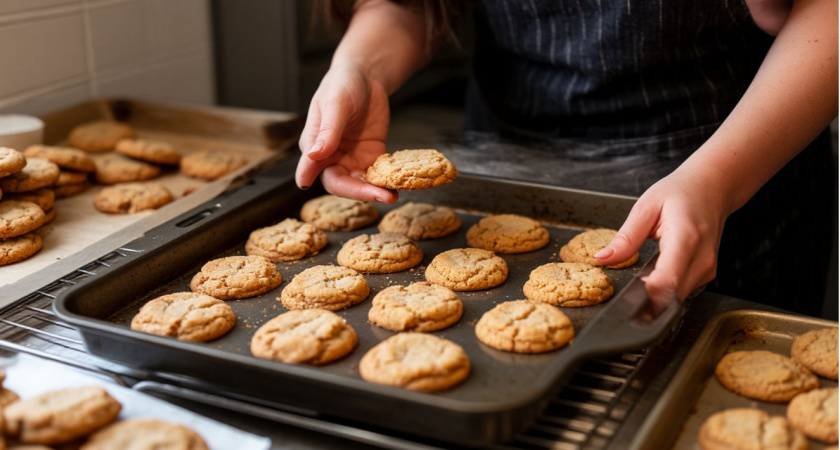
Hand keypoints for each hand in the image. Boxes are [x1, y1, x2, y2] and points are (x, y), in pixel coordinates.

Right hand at [295, 64, 397, 202]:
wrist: (366, 77)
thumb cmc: (342, 85)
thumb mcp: (335, 105)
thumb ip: (327, 131)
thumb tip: (314, 155)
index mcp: (314, 145)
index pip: (313, 169)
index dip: (318, 181)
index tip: (326, 190)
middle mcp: (331, 157)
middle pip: (341, 184)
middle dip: (361, 192)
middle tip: (382, 196)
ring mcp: (352, 159)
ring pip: (361, 183)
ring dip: (376, 190)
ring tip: (393, 194)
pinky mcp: (371, 156)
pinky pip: (378, 174)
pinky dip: (388, 180)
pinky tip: (401, 183)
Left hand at [593, 165, 731, 306]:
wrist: (712, 187)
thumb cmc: (681, 192)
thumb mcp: (646, 207)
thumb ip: (626, 238)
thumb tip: (602, 259)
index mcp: (686, 238)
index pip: (666, 282)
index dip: (644, 295)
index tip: (626, 297)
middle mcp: (702, 258)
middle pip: (670, 296)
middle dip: (645, 299)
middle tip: (627, 291)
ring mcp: (707, 268)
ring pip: (675, 297)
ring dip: (655, 294)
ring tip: (643, 276)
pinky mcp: (707, 273)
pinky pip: (681, 290)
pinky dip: (665, 287)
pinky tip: (657, 272)